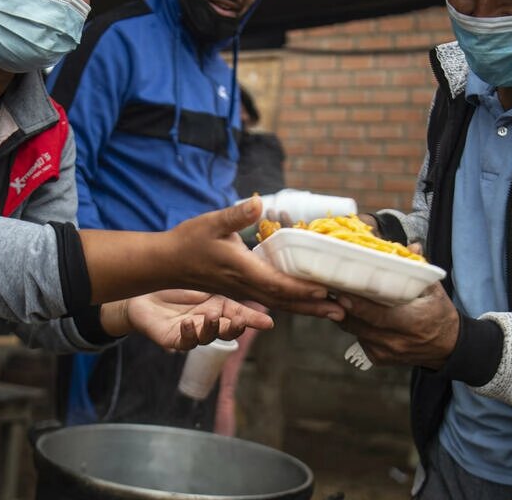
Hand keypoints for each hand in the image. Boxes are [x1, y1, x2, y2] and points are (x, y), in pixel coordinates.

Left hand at [108, 289, 274, 351]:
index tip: (268, 323)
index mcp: (218, 307)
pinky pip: (184, 342)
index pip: (240, 315)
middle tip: (240, 322)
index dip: (254, 320)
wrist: (141, 288)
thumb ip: (222, 277)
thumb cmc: (173, 281)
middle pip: (227, 331)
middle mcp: (208, 322)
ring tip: (210, 317)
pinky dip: (188, 335)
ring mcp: (192, 332)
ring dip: (212, 329)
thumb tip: (246, 265)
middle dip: (235, 329)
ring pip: (207, 338)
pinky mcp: (173, 339)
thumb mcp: (203, 279)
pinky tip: (188, 323)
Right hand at [167, 196, 344, 320]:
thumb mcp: (212, 222)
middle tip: (345, 309)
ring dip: (308, 308)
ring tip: (335, 311)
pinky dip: (294, 302)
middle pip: (285, 301)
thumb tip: (257, 201)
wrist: (167, 263)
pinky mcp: (242, 291)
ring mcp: (244, 292)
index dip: (301, 288)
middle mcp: (245, 286)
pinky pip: (273, 300)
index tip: (324, 290)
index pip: (277, 283)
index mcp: (242, 270)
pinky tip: (308, 302)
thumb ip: (236, 214)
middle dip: (314, 306)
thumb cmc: (188, 241)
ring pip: (281, 304)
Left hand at [336, 282, 458, 369]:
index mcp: (414, 322)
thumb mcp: (435, 291)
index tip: (342, 293)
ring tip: (337, 295)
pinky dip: (354, 325)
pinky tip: (354, 312)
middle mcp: (398, 341)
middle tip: (331, 288)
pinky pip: (358, 338)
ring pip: (354, 331)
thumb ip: (419, 270)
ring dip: (345, 314)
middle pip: (360, 324)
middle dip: (343, 306)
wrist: (447, 348)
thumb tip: (411, 247)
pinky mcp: (378, 358)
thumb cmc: (439, 315)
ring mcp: (386, 352)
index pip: (380, 316)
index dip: (359, 305)